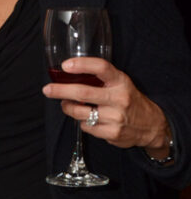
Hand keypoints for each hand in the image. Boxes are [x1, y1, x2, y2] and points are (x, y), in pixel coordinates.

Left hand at [42, 57, 171, 155]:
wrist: (151, 125)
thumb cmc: (129, 100)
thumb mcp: (121, 83)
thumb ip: (101, 79)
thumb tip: (69, 75)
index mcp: (121, 81)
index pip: (101, 68)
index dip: (82, 64)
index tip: (65, 65)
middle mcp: (119, 98)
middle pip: (83, 93)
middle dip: (60, 91)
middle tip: (47, 89)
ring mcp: (115, 117)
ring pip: (79, 112)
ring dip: (68, 108)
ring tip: (66, 104)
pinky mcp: (111, 133)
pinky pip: (85, 126)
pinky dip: (82, 122)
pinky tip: (89, 118)